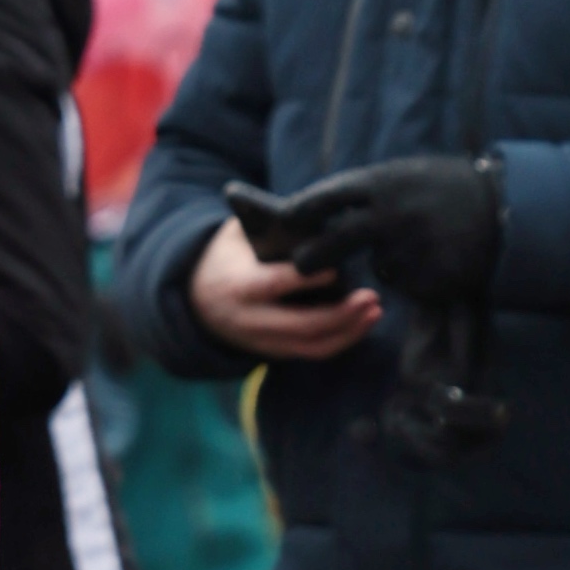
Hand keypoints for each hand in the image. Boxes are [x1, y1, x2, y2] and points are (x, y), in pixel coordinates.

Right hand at [186, 218, 382, 366]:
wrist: (194, 298)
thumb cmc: (226, 255)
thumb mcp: (237, 234)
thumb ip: (268, 227)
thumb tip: (313, 216)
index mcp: (236, 285)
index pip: (273, 285)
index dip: (305, 280)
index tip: (336, 270)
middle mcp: (248, 320)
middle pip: (301, 325)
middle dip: (340, 315)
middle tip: (371, 297)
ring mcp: (261, 342)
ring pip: (311, 345)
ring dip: (348, 332)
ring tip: (374, 311)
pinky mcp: (273, 352)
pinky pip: (312, 352)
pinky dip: (341, 340)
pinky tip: (362, 323)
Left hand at [293, 154, 505, 304]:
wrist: (506, 206)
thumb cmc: (446, 187)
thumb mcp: (405, 174)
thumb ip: (366, 193)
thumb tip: (318, 211)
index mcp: (382, 183)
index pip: (325, 199)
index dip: (300, 213)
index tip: (285, 222)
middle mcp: (392, 215)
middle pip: (335, 241)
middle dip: (313, 256)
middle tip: (302, 265)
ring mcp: (413, 248)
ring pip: (379, 266)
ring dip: (388, 261)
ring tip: (419, 242)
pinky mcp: (432, 277)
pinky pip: (408, 283)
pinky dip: (415, 276)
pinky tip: (437, 258)